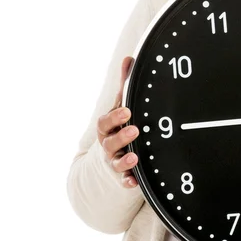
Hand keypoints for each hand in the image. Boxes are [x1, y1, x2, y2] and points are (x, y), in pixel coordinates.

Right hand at [97, 56, 139, 188]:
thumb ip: (125, 85)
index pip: (106, 121)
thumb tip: (129, 58)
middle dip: (121, 136)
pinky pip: (124, 181)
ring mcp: (114, 161)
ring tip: (135, 159)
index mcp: (107, 127)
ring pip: (116, 162)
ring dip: (125, 161)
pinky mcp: (123, 176)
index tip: (127, 111)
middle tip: (135, 130)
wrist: (109, 156)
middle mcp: (108, 145)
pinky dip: (128, 182)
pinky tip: (135, 182)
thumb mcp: (120, 106)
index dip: (115, 117)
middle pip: (109, 142)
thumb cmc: (118, 125)